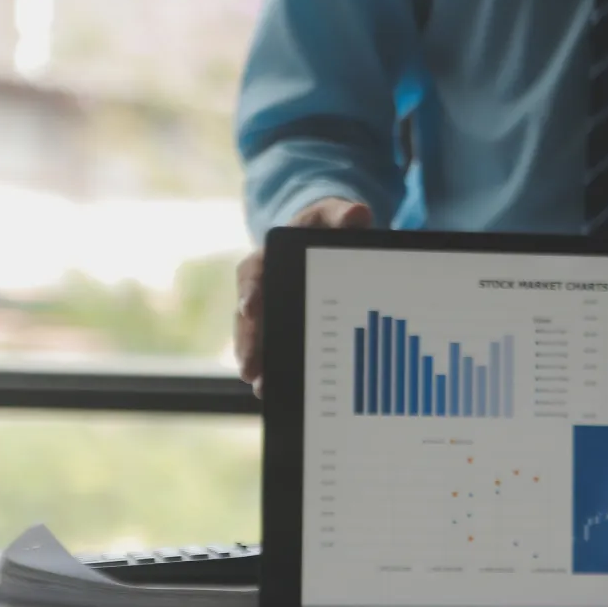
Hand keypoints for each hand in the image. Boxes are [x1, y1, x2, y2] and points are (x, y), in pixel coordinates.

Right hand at [234, 198, 372, 396]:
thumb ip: (343, 214)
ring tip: (260, 387)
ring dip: (256, 362)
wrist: (328, 239)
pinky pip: (273, 349)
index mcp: (270, 257)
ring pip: (255, 337)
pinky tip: (276, 391)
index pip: (254, 273)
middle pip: (248, 316)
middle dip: (248, 341)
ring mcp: (271, 310)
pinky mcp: (284, 327)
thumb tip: (359, 214)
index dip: (250, 290)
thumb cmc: (328, 226)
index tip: (250, 308)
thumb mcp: (335, 216)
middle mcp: (263, 286)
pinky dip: (273, 369)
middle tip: (250, 368)